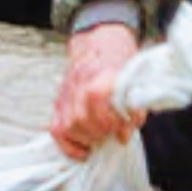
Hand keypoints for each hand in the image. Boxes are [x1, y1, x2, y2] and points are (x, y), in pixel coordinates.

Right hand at [50, 23, 143, 159]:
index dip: (111, 120)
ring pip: (66, 127)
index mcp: (99, 71)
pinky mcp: (59, 103)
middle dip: (99, 133)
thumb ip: (133, 106)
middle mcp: (78, 82)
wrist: (100, 40)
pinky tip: (85, 150)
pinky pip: (56, 130)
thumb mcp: (135, 76)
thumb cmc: (122, 60)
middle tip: (112, 134)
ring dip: (86, 139)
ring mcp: (65, 93)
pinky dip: (69, 146)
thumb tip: (123, 136)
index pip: (96, 98)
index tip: (123, 130)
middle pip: (79, 119)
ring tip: (101, 138)